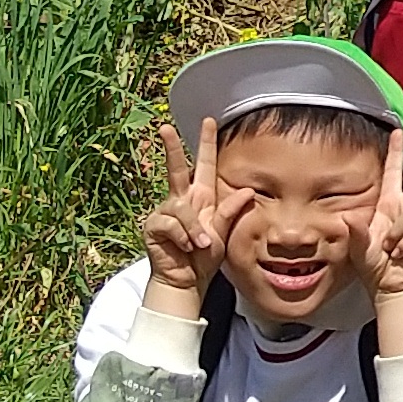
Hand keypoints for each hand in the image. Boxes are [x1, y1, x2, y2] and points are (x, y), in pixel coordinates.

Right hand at [139, 118, 255, 301]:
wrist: (187, 280)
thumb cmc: (205, 256)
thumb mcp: (223, 232)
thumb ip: (231, 212)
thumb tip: (248, 191)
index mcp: (201, 197)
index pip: (204, 165)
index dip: (206, 144)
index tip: (208, 121)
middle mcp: (181, 200)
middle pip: (176, 168)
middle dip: (172, 148)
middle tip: (165, 127)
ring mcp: (165, 212)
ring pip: (180, 208)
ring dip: (194, 228)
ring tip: (202, 245)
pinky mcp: (154, 226)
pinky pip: (171, 224)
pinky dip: (184, 237)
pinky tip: (188, 247)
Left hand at [354, 130, 402, 295]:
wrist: (389, 284)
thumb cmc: (372, 263)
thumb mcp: (358, 246)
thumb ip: (356, 231)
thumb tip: (350, 216)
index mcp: (388, 204)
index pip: (393, 173)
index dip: (395, 153)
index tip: (398, 132)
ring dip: (399, 232)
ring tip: (392, 248)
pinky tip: (401, 252)